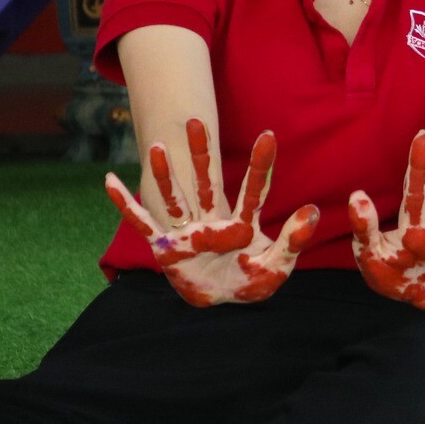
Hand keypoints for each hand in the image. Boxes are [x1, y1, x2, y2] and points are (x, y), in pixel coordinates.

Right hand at [105, 120, 317, 305]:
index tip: (269, 135)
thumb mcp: (278, 266)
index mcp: (243, 222)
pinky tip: (111, 181)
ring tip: (160, 146)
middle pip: (208, 181)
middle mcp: (213, 220)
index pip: (254, 189)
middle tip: (196, 121)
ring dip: (165, 173)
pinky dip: (126, 204)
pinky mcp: (166, 247)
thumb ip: (293, 240)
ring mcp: (188, 231)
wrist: (222, 302)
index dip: (261, 163)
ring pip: (176, 197)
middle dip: (202, 153)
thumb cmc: (250, 282)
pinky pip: (142, 223)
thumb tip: (313, 211)